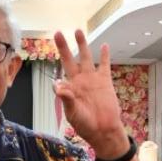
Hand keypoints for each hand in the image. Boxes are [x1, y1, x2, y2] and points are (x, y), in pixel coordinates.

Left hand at [52, 29, 125, 153]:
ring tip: (78, 31)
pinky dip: (104, 55)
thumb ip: (66, 99)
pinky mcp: (105, 81)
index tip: (57, 81)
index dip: (57, 77)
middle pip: (70, 59)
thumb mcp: (73, 113)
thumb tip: (57, 86)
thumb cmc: (85, 125)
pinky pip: (104, 65)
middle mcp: (79, 80)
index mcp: (69, 88)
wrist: (104, 130)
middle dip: (64, 46)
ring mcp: (92, 79)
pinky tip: (104, 45)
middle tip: (58, 33)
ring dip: (82, 44)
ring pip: (86, 57)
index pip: (60, 75)